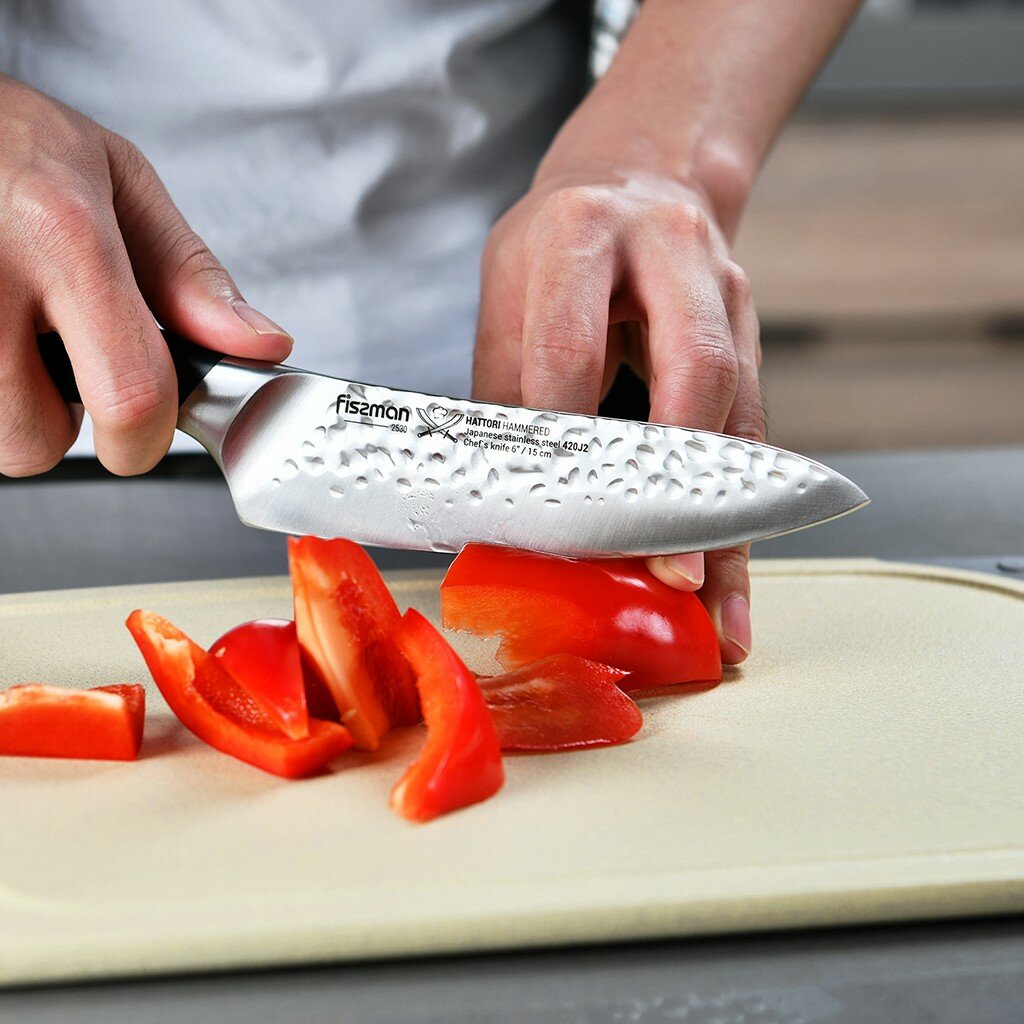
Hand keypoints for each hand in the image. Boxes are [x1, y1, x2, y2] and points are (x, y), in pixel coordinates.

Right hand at [0, 75, 291, 477]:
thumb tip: (258, 344)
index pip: (131, 397)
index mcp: (63, 236)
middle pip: (37, 441)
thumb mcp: (117, 181)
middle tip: (61, 368)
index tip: (142, 437)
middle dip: (60, 425)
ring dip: (10, 406)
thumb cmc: (9, 138)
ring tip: (12, 335)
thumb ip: (189, 276)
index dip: (144, 441)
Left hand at [473, 168, 762, 664]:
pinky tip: (733, 579)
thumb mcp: (510, 293)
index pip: (571, 354)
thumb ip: (505, 393)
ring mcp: (727, 293)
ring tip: (716, 611)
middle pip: (692, 375)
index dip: (562, 449)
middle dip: (676, 485)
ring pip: (737, 420)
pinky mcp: (754, 337)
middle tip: (664, 575)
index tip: (551, 529)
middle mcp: (670, 254)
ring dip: (726, 526)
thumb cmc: (558, 246)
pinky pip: (751, 439)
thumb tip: (495, 508)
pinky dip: (739, 517)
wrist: (639, 179)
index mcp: (582, 233)